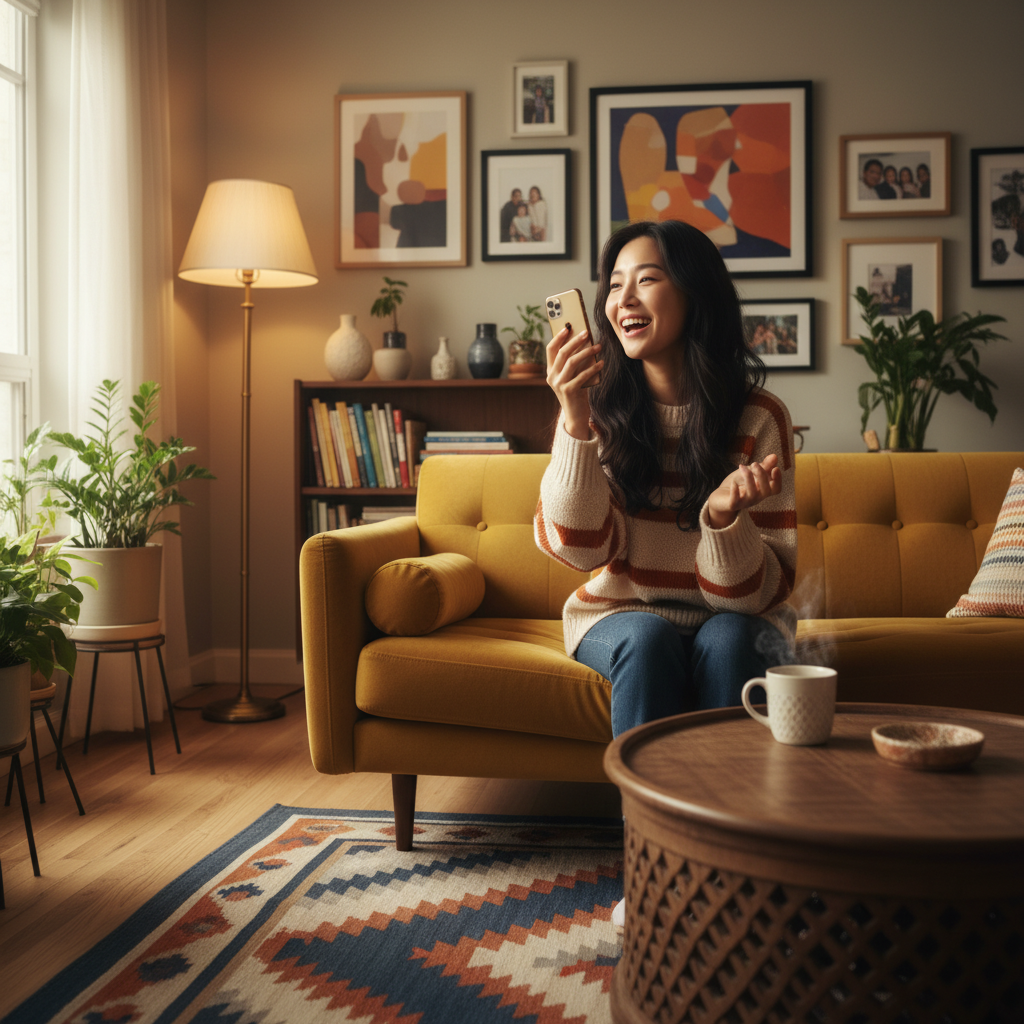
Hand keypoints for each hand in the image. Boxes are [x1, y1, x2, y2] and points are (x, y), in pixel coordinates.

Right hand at [545, 324, 602, 440]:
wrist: (576, 415)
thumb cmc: (577, 392)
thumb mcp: (572, 376)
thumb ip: (574, 362)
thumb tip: (585, 342)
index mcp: (550, 371)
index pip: (550, 349)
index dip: (558, 337)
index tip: (568, 327)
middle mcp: (552, 377)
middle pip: (562, 353)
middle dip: (575, 341)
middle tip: (587, 332)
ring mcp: (559, 384)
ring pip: (572, 362)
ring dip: (586, 352)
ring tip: (598, 346)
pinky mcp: (569, 391)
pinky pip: (582, 375)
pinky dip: (593, 367)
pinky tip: (601, 362)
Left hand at [707, 454, 780, 528]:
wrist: (720, 496)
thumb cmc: (739, 483)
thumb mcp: (751, 471)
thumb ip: (763, 466)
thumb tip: (775, 456)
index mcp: (762, 490)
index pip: (776, 489)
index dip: (778, 480)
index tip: (775, 468)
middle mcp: (756, 498)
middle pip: (766, 490)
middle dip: (762, 475)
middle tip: (754, 463)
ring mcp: (745, 502)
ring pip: (752, 494)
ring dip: (749, 479)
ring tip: (742, 467)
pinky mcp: (732, 505)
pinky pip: (735, 501)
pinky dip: (735, 491)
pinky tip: (733, 482)